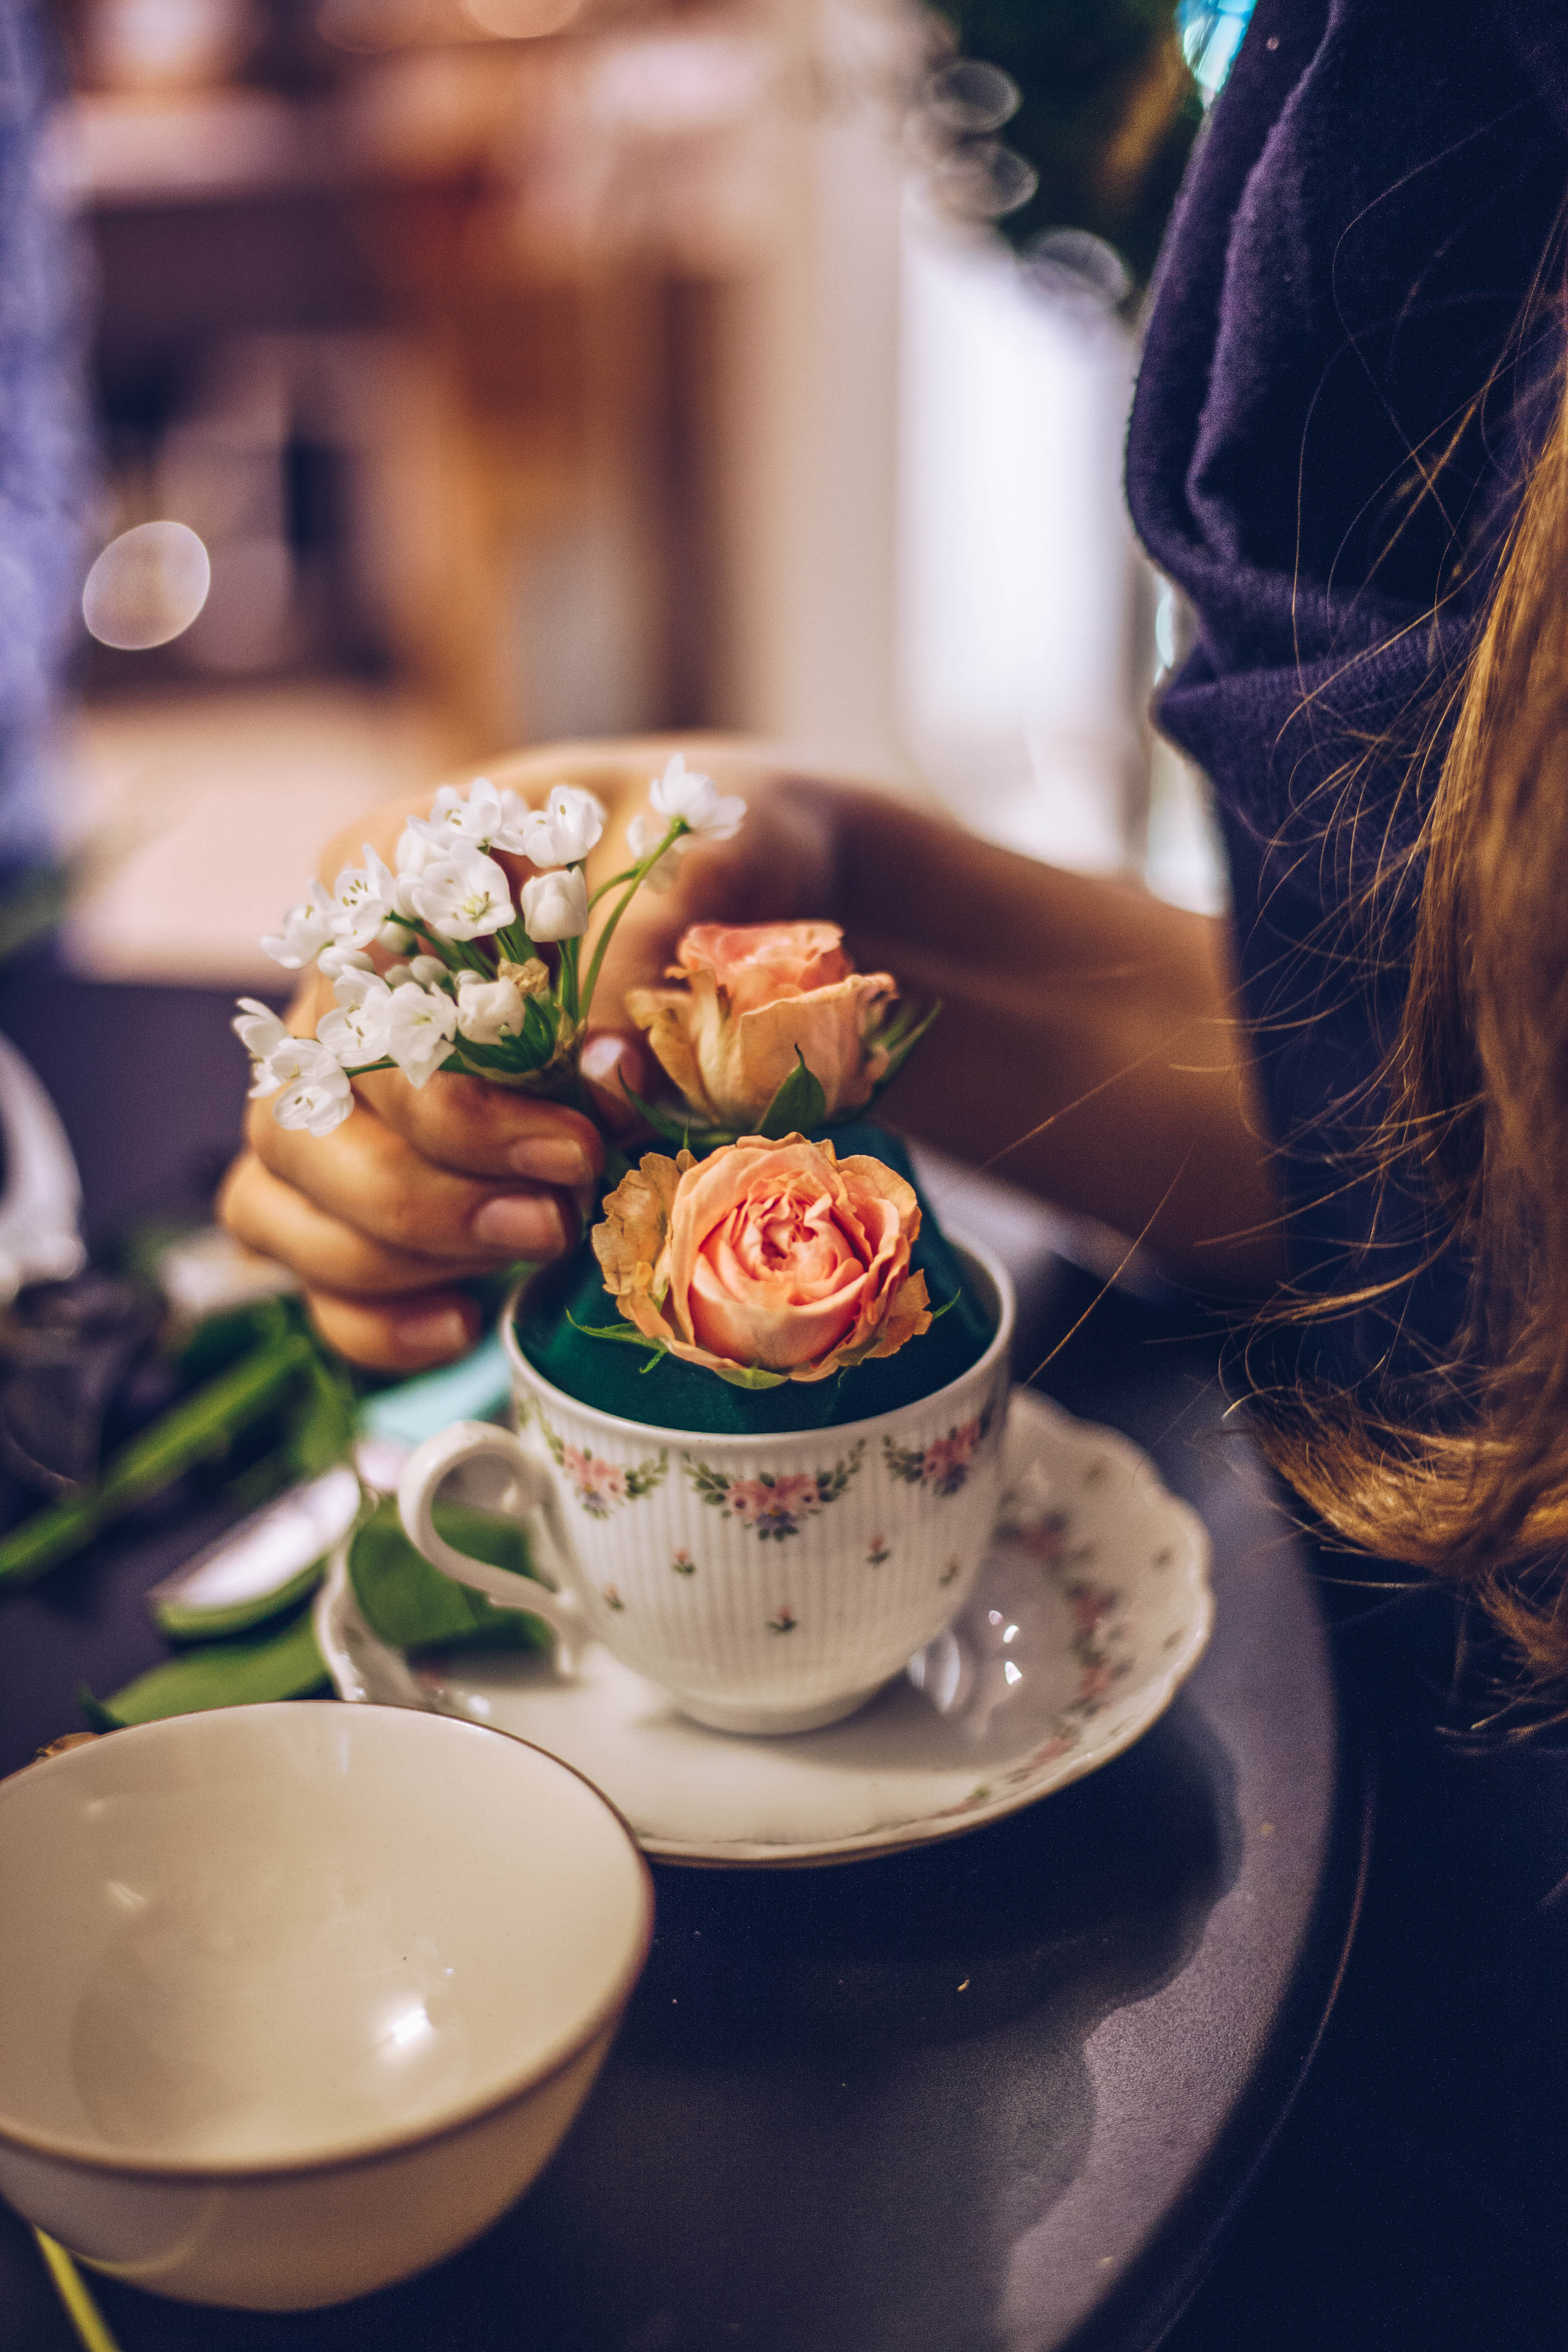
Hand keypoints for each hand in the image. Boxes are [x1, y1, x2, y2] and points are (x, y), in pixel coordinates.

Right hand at [218, 737, 843, 1370]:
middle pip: (303, 1108)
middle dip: (429, 1186)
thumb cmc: (718, 850)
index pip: (362, 999)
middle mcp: (347, 974)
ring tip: (534, 1248)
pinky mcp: (358, 1170)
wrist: (748, 885)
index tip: (581, 1128)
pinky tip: (462, 1325)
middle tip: (563, 1207)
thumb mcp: (704, 857)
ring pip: (279, 1184)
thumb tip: (596, 1064)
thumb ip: (642, 938)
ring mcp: (339, 1074)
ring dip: (394, 1248)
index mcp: (404, 868)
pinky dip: (366, 1312)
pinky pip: (299, 1255)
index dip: (455, 1092)